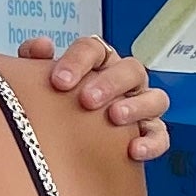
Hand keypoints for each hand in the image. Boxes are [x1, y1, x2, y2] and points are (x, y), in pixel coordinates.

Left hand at [26, 35, 173, 162]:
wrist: (61, 140)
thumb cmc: (55, 101)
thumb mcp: (40, 81)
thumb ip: (35, 60)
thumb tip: (41, 46)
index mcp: (99, 62)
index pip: (94, 49)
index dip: (78, 61)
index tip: (59, 81)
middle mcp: (125, 79)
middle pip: (130, 69)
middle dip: (110, 83)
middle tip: (87, 100)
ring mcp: (142, 104)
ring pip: (155, 98)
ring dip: (136, 106)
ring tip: (115, 117)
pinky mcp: (150, 132)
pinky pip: (160, 135)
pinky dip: (152, 142)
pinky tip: (134, 150)